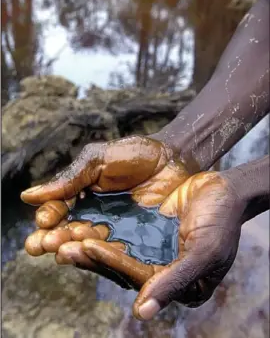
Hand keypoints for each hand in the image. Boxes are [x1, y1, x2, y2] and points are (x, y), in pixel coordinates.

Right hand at [21, 135, 188, 285]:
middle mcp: (94, 217)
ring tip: (62, 252)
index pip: (58, 211)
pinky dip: (101, 254)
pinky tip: (90, 254)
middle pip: (69, 232)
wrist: (173, 158)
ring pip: (89, 244)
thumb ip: (70, 178)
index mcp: (82, 197)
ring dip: (73, 249)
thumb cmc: (135, 154)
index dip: (49, 217)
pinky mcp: (134, 241)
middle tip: (45, 244)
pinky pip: (115, 250)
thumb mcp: (98, 160)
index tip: (43, 221)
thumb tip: (29, 196)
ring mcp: (114, 230)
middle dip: (55, 239)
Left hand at [69, 171, 243, 319]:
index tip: (84, 247)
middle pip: (117, 265)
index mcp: (174, 282)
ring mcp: (149, 248)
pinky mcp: (143, 229)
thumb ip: (174, 281)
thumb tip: (142, 314)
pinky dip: (97, 225)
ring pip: (112, 247)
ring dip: (85, 241)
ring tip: (57, 235)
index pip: (136, 276)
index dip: (110, 261)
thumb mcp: (204, 252)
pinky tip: (76, 220)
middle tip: (58, 245)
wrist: (226, 189)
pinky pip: (117, 230)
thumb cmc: (222, 221)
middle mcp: (157, 268)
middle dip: (87, 254)